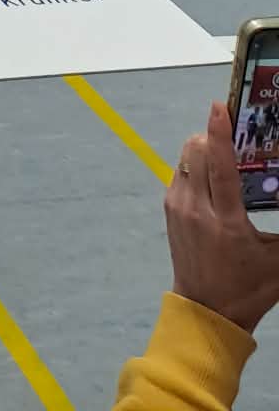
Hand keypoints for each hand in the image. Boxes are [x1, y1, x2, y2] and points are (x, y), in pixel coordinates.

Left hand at [166, 102, 278, 333]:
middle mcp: (197, 210)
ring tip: (224, 156)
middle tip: (234, 138)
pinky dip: (195, 165)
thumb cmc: (249, 287)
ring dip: (203, 149)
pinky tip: (211, 176)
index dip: (220, 134)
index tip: (219, 107)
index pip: (220, 168)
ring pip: (186, 158)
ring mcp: (178, 207)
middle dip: (214, 137)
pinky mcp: (169, 208)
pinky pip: (180, 171)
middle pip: (197, 152)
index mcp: (227, 223)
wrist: (207, 310)